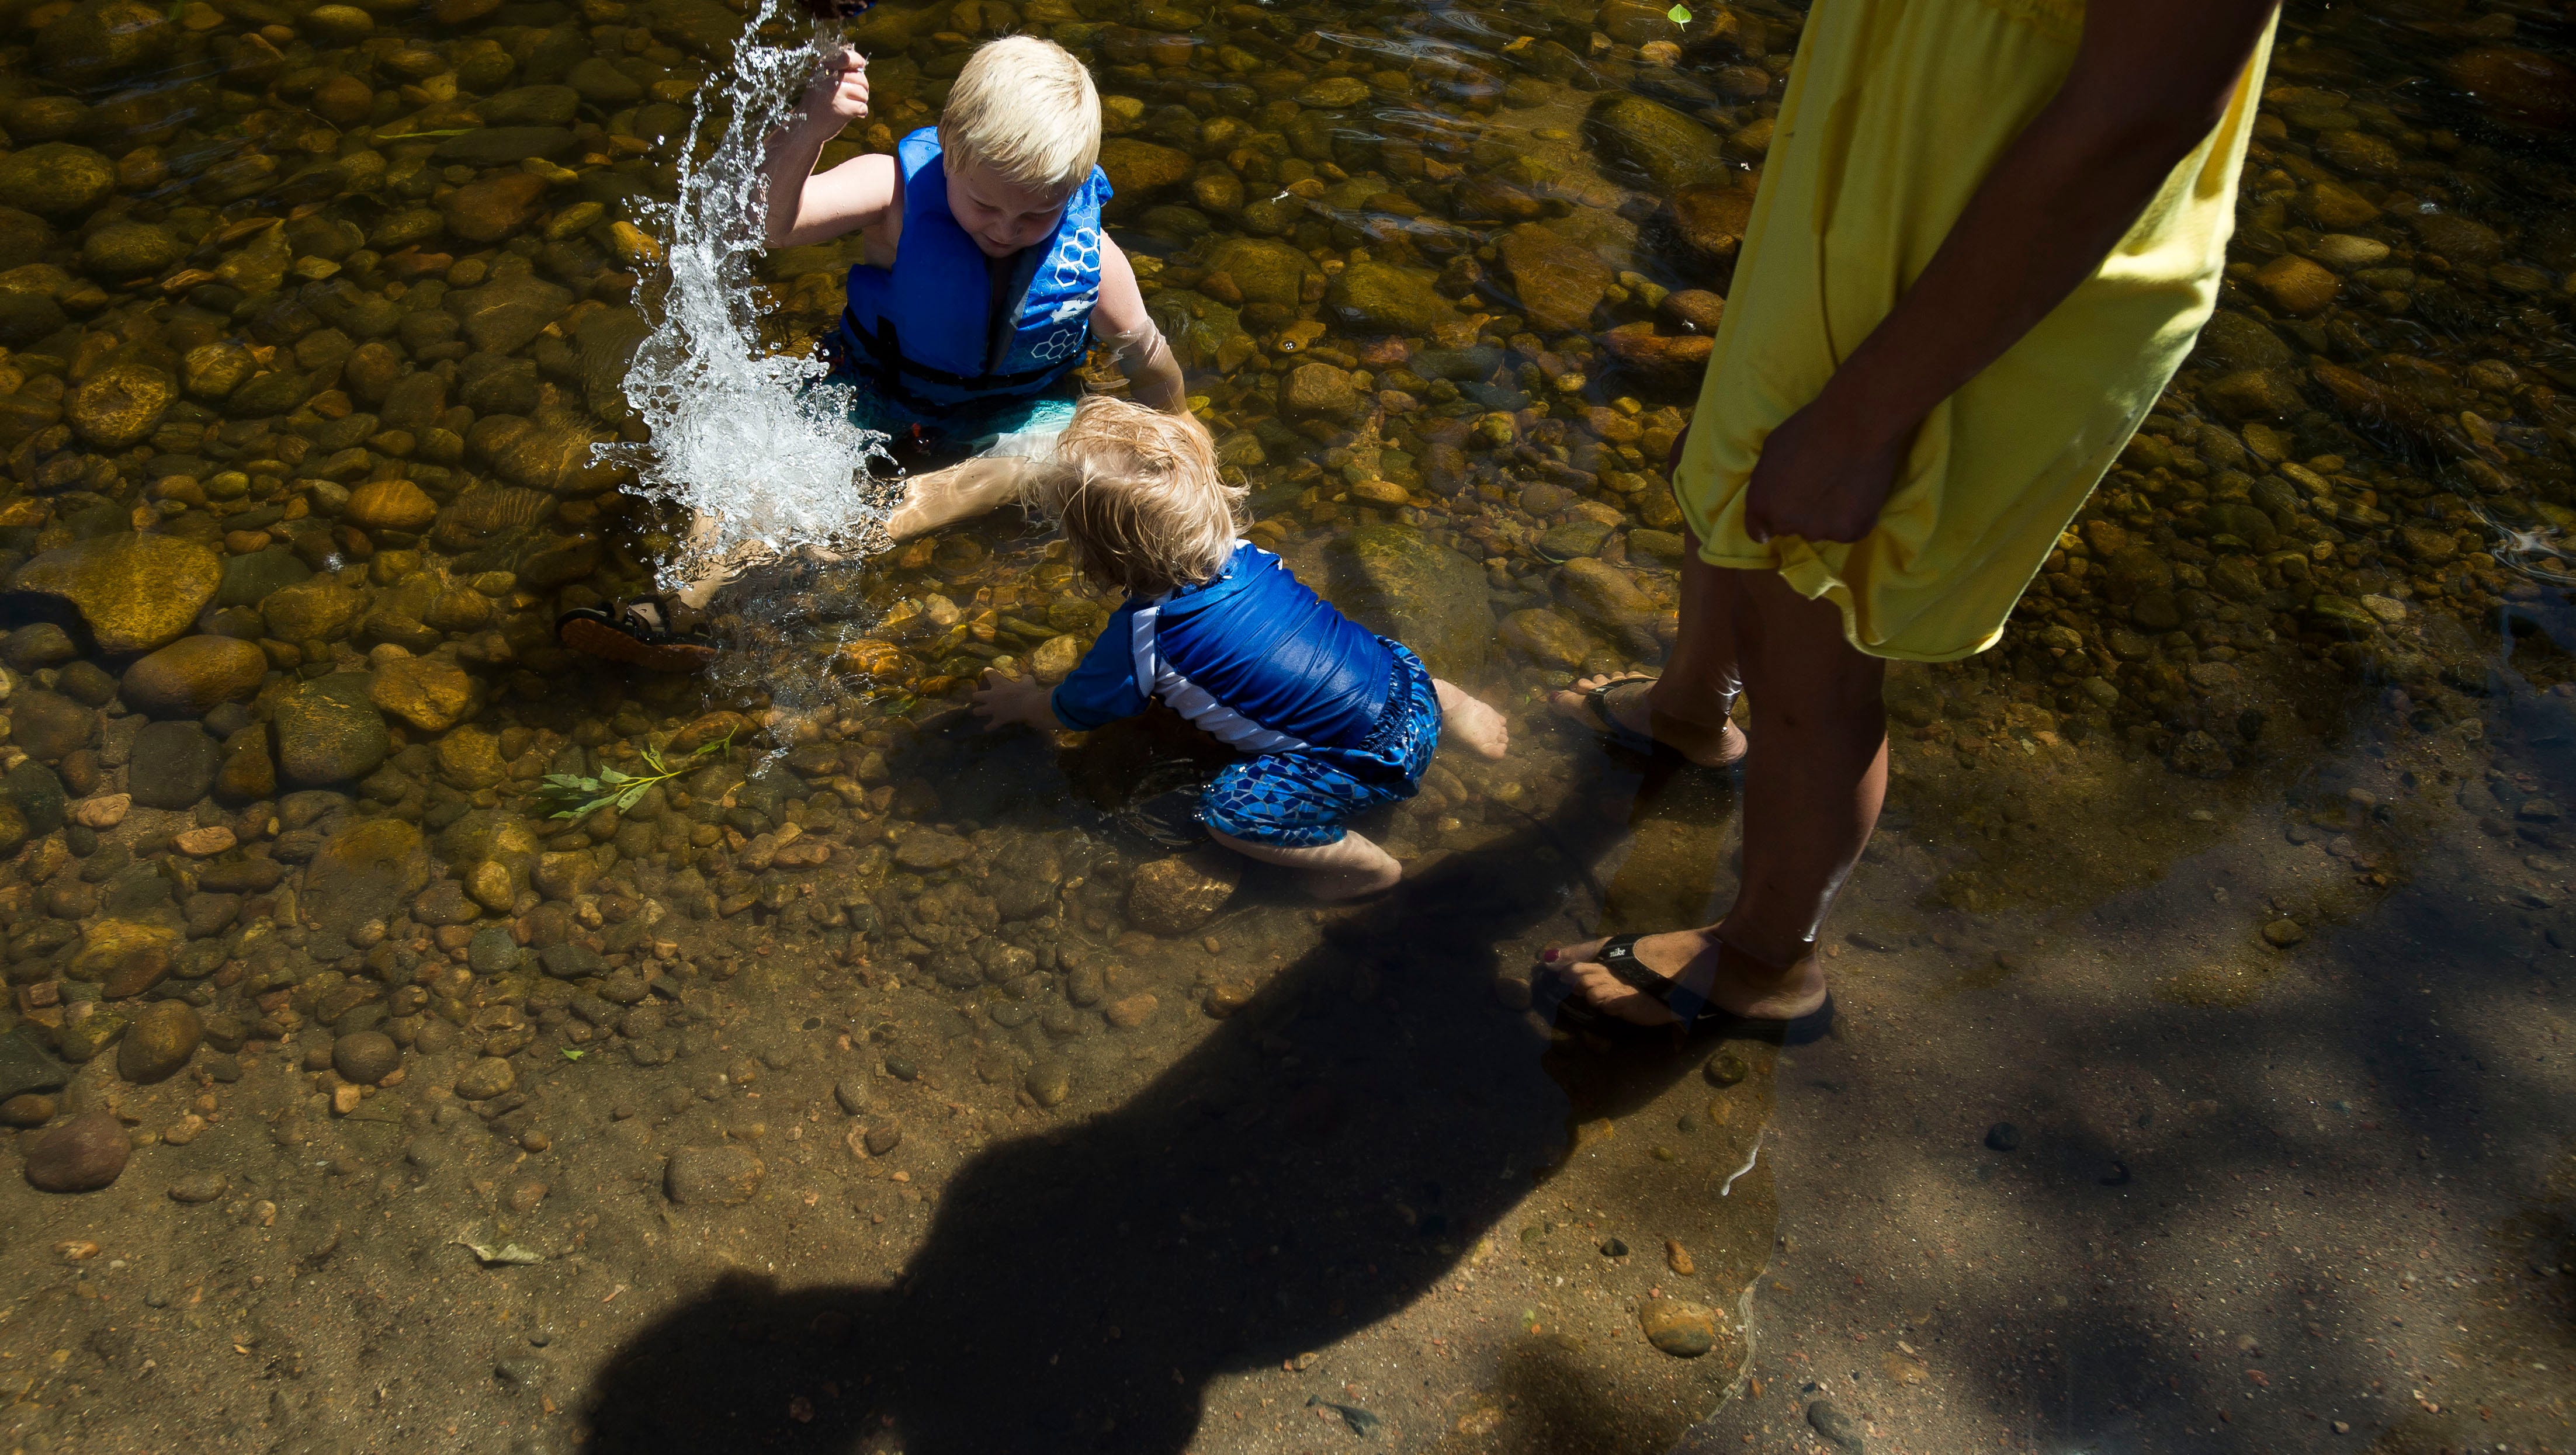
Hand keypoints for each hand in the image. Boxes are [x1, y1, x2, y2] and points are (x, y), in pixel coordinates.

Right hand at [801, 49, 868, 125]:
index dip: (858, 61)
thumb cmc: (817, 102)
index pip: (849, 57)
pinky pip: (863, 107)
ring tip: (848, 105)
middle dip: (861, 87)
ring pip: (863, 93)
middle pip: (860, 77)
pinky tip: (851, 114)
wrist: (805, 125)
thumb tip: (862, 64)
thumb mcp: (820, 79)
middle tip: (852, 96)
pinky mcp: (843, 108)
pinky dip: (861, 112)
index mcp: (824, 67)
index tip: (860, 67)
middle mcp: (829, 78)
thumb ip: (838, 69)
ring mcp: (836, 93)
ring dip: (861, 101)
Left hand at [971, 669, 1056, 730]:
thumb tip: (1024, 678)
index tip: (986, 671)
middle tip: (979, 697)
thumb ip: (1024, 678)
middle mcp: (992, 696)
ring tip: (978, 711)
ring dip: (978, 711)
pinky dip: (989, 727)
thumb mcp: (1028, 681)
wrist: (1031, 706)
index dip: (987, 671)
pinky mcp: (999, 719)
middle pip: (976, 696)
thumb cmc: (1029, 692)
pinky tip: (986, 728)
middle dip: (976, 697)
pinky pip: (990, 725)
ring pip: (978, 711)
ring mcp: (994, 709)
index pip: (990, 674)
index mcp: (999, 684)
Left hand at [1740, 394, 1908, 545]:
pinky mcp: (1852, 531)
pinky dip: (1854, 517)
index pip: (1758, 530)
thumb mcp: (1771, 451)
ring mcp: (1820, 531)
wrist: (1856, 424)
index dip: (1771, 520)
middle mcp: (1787, 524)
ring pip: (1821, 529)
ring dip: (1828, 516)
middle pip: (1791, 527)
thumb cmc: (1809, 428)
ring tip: (1842, 485)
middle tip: (1820, 485)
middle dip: (1800, 513)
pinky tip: (1859, 493)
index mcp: (1763, 504)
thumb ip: (1766, 481)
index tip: (1784, 510)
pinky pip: (1850, 530)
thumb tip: (1770, 503)